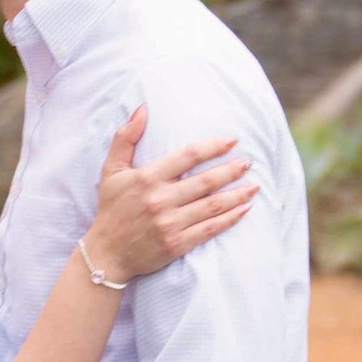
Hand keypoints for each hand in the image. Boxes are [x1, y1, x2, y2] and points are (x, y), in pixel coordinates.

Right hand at [87, 106, 258, 282]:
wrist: (106, 253)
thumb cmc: (111, 208)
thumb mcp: (111, 170)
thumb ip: (126, 137)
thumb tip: (143, 108)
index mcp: (147, 178)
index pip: (187, 156)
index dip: (212, 147)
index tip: (232, 141)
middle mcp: (160, 200)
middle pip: (205, 181)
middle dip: (231, 170)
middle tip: (248, 163)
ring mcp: (170, 224)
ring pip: (212, 205)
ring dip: (236, 195)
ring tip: (254, 186)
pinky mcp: (177, 244)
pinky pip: (209, 229)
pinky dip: (229, 219)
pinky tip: (244, 210)